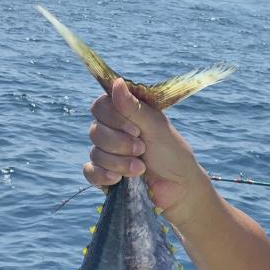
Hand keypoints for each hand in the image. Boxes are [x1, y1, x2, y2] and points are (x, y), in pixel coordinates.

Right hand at [83, 78, 208, 221]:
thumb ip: (134, 108)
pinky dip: (103, 176)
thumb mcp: (156, 127)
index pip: (100, 107)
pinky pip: (90, 172)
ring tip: (141, 169)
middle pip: (95, 131)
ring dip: (119, 163)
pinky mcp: (105, 175)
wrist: (179, 188)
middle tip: (142, 149)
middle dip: (119, 144)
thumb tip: (116, 81)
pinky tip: (118, 180)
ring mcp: (107, 154)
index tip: (136, 129)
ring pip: (95, 153)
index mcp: (124, 114)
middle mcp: (112, 131)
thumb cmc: (172, 154)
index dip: (114, 119)